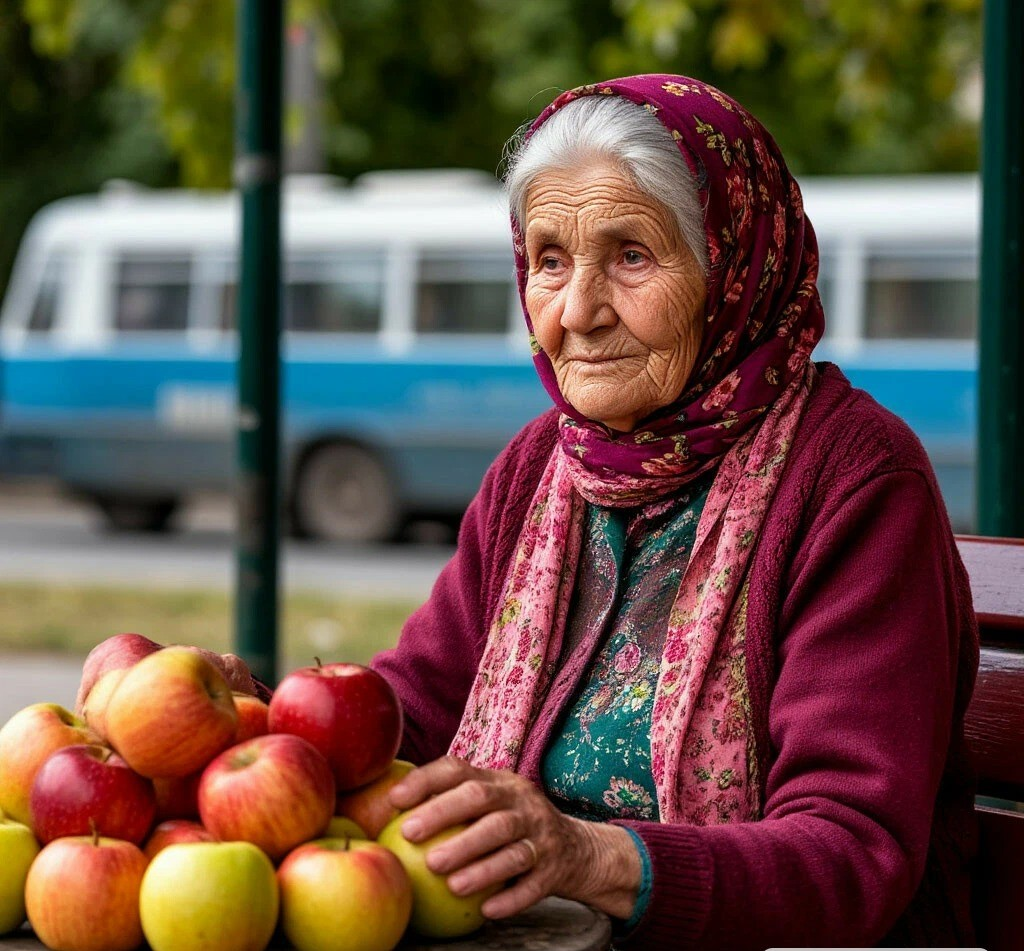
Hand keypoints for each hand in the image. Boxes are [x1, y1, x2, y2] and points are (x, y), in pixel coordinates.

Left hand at [388, 756, 640, 919]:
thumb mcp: (491, 806)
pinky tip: (487, 911)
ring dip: (478, 864)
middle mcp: (521, 800)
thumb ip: (452, 805)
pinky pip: (533, 885)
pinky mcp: (556, 868)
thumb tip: (382, 814)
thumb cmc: (512, 828)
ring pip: (510, 845)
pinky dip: (511, 898)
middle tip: (409, 835)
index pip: (459, 770)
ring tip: (447, 881)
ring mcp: (542, 833)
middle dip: (445, 815)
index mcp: (499, 782)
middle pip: (483, 801)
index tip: (395, 799)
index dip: (427, 780)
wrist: (578, 850)